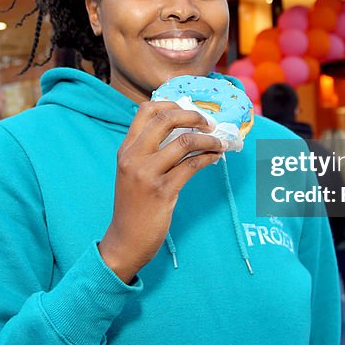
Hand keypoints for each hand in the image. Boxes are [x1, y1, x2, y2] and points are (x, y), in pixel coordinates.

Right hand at [98, 101, 224, 282]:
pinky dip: (209, 157)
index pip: (146, 111)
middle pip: (167, 119)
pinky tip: (216, 157)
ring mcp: (147, 174)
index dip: (171, 104)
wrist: (125, 241)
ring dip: (209, 139)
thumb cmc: (133, 207)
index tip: (190, 111)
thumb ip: (148, 151)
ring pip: (185, 141)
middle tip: (211, 123)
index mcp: (126, 149)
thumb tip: (182, 131)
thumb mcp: (132, 173)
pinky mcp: (162, 192)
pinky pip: (192, 165)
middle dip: (194, 116)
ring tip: (220, 143)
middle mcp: (133, 157)